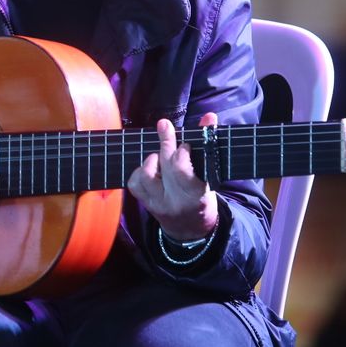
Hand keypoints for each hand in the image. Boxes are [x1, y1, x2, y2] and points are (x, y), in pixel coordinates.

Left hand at [127, 112, 219, 240]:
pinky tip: (150, 168)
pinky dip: (139, 170)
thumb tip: (209, 116)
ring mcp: (157, 204)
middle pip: (165, 165)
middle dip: (165, 142)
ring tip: (160, 156)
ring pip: (146, 174)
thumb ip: (208, 145)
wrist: (191, 230)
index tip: (186, 144)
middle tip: (165, 127)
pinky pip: (135, 182)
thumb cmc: (203, 197)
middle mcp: (175, 201)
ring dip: (152, 159)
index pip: (181, 167)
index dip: (181, 150)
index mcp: (196, 195)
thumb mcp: (210, 176)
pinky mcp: (145, 204)